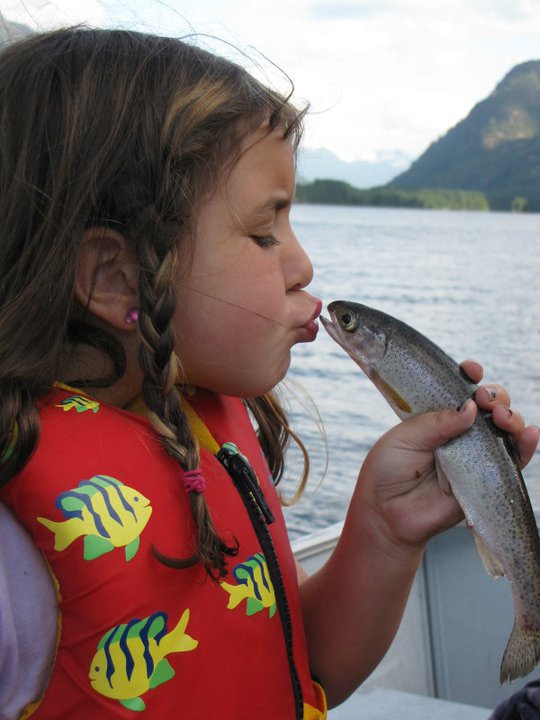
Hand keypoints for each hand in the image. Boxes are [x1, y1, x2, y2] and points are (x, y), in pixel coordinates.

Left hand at [357, 360, 538, 551]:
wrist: (386, 514)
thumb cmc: (387, 472)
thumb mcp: (402, 439)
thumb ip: (435, 424)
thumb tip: (470, 409)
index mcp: (437, 415)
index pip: (459, 388)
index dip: (469, 375)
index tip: (470, 370)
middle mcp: (459, 431)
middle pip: (488, 405)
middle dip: (493, 395)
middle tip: (484, 400)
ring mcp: (474, 454)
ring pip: (504, 429)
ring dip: (510, 417)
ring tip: (503, 417)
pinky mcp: (485, 478)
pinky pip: (512, 461)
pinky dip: (525, 446)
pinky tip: (530, 434)